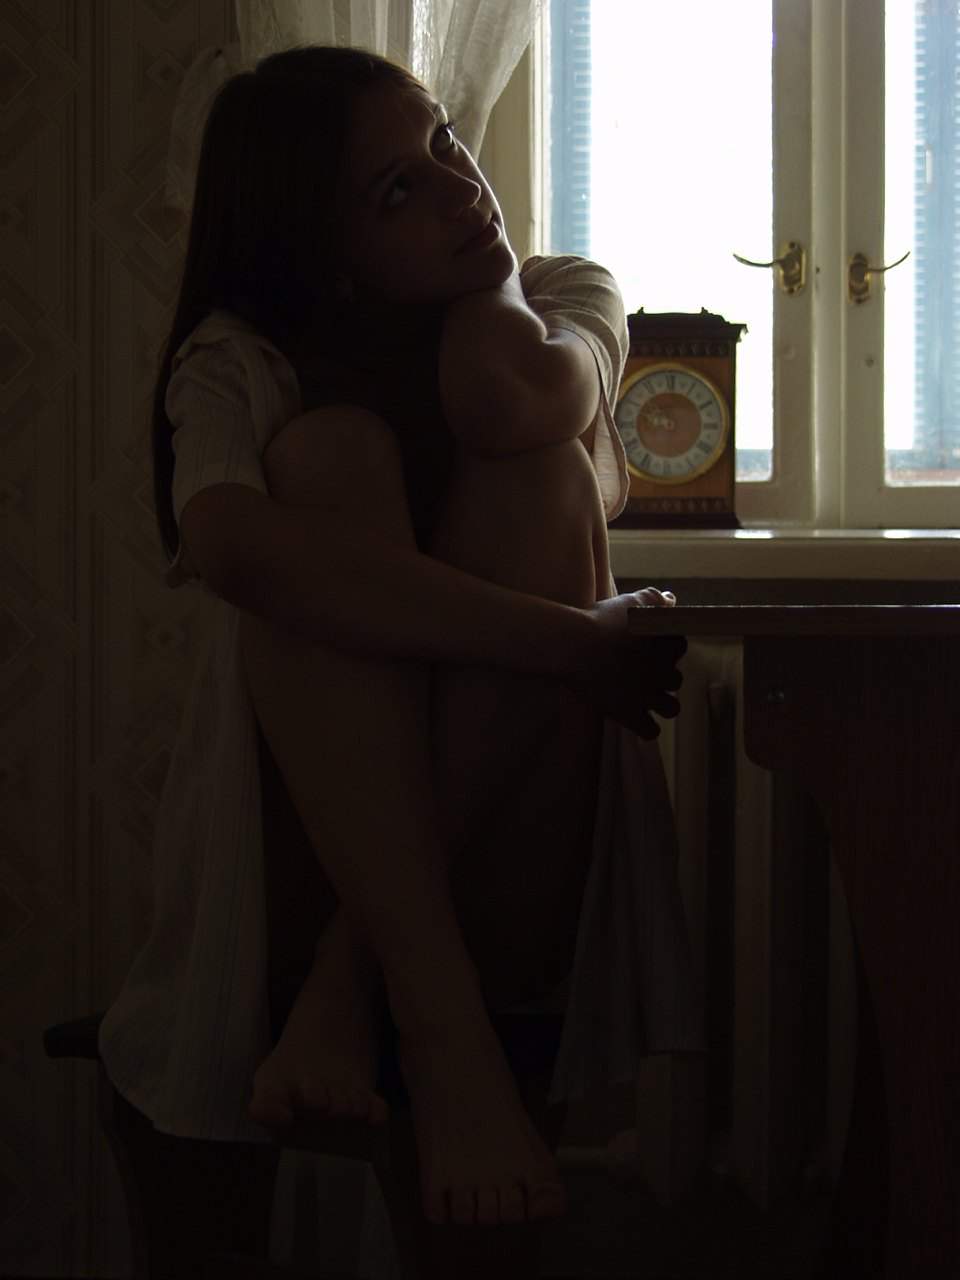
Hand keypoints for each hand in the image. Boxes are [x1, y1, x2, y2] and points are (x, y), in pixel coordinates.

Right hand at [570, 587, 686, 738]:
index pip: (679, 646)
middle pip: (676, 679)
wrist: (576, 646)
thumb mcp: (631, 600)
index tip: (649, 647)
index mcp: (665, 645)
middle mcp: (662, 672)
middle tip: (642, 672)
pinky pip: (650, 730)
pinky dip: (646, 726)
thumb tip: (671, 601)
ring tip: (645, 698)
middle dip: (663, 676)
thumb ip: (655, 599)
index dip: (666, 647)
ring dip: (662, 703)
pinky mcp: (630, 714)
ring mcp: (648, 696)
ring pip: (671, 708)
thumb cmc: (601, 620)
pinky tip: (635, 717)